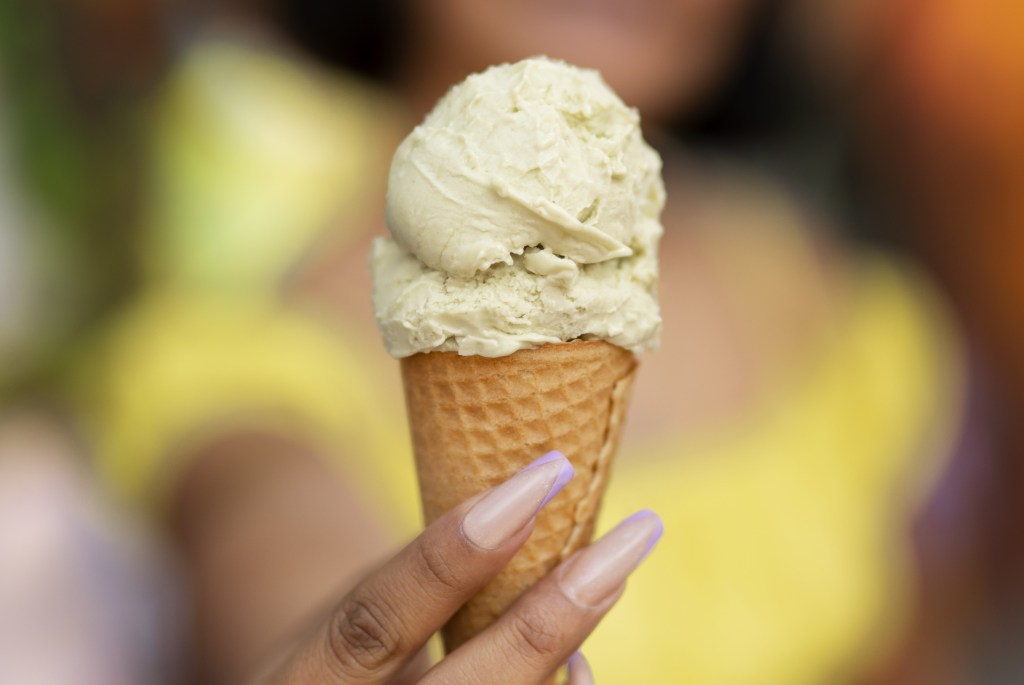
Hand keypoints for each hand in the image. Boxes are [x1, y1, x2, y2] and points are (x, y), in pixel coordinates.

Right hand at [251, 451, 661, 684]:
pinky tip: (578, 666)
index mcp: (302, 682)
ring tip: (609, 579)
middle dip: (547, 620)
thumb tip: (539, 516)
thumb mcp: (359, 605)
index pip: (372, 624)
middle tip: (629, 539)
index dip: (449, 558)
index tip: (538, 480)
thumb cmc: (356, 648)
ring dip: (565, 654)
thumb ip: (427, 578)